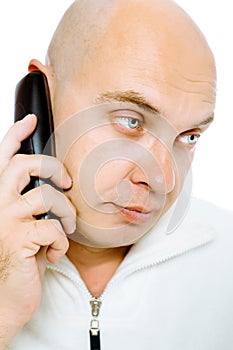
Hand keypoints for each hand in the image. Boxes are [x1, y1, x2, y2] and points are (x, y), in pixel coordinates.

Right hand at [0, 115, 75, 345]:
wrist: (8, 296)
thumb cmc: (21, 256)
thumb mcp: (26, 224)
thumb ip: (32, 201)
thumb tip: (54, 182)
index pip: (2, 156)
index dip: (16, 134)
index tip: (32, 119)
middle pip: (26, 165)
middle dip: (53, 167)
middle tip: (66, 182)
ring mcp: (4, 221)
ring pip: (47, 196)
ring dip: (66, 212)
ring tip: (67, 228)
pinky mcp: (17, 240)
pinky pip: (53, 227)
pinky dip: (62, 240)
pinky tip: (56, 251)